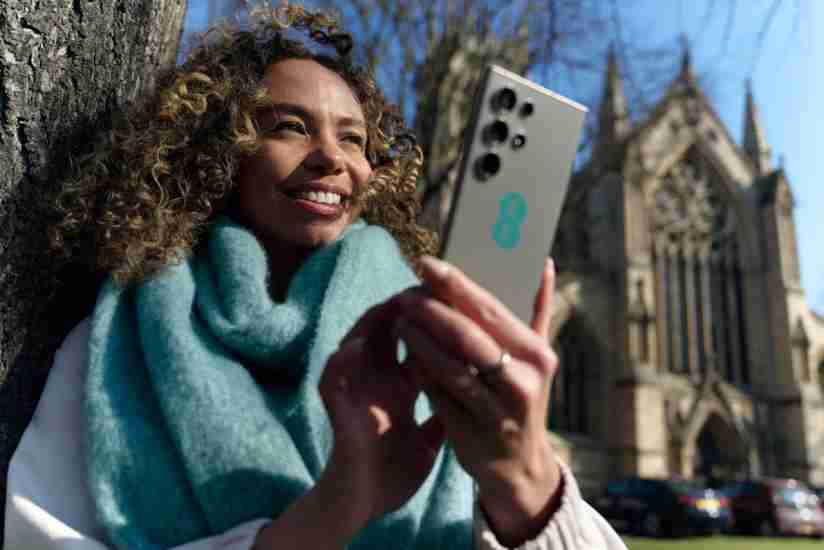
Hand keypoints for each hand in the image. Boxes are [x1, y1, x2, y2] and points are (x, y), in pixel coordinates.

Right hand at [317, 299, 444, 528]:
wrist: (365, 505)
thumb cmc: (395, 470)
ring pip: (356, 342)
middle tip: (424, 286)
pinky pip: (331, 378)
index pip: (416, 340)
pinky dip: (341, 361)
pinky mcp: (337, 409)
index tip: (454, 300)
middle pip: (387, 330)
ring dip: (372, 323)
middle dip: (405, 307)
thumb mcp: (432, 436)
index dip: (432, 319)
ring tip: (393, 304)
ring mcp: (356, 391)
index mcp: (399, 384)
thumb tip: (478, 389)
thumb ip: (448, 409)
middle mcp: (376, 380)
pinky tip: (355, 347)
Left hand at [393, 256, 560, 546]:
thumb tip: (545, 264)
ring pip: (449, 364)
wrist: (520, 464)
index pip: (490, 309)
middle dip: (430, 309)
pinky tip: (405, 353)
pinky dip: (420, 369)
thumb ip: (539, 310)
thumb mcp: (537, 358)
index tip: (425, 263)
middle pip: (467, 334)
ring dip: (418, 338)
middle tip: (405, 292)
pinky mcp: (471, 430)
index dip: (454, 283)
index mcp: (536, 354)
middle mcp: (521, 380)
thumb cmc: (522, 397)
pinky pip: (438, 392)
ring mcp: (496, 409)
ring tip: (399, 319)